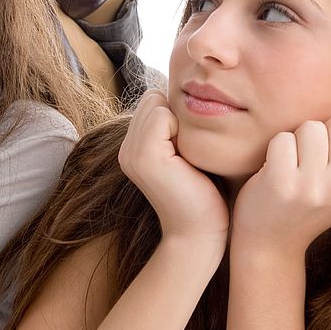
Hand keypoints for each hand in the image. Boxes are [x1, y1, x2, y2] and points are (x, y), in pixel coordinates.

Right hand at [118, 90, 228, 244]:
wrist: (201, 233)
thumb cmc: (204, 195)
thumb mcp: (186, 153)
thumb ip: (177, 128)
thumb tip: (188, 96)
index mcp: (133, 148)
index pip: (152, 101)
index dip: (177, 116)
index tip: (188, 150)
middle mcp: (126, 149)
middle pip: (152, 98)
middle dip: (177, 116)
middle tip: (189, 153)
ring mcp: (131, 152)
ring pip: (156, 103)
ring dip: (180, 122)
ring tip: (188, 157)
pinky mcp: (144, 156)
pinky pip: (163, 115)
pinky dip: (182, 129)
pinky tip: (189, 159)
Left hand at [231, 114, 330, 257]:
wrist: (271, 243)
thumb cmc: (310, 205)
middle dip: (324, 132)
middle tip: (310, 161)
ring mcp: (314, 187)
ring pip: (311, 127)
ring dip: (298, 139)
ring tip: (294, 166)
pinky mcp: (282, 183)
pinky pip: (282, 138)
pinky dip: (275, 149)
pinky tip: (274, 172)